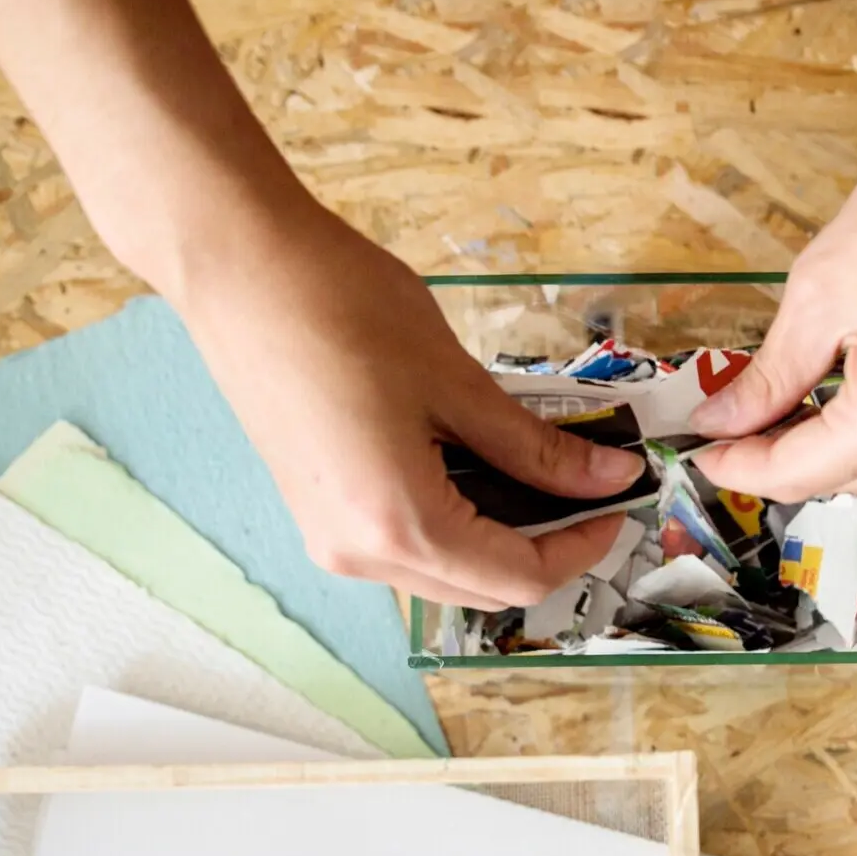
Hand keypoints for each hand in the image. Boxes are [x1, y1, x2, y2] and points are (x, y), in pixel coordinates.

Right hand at [178, 200, 641, 607]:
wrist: (238, 268)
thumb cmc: (345, 310)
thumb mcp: (457, 382)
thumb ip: (538, 447)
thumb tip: (609, 479)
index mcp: (399, 527)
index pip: (517, 577)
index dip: (581, 547)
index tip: (618, 501)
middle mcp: (361, 557)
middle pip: (481, 588)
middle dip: (545, 546)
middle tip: (588, 486)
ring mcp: (332, 541)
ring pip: (443, 572)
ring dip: (500, 536)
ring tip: (538, 470)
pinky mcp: (317, 515)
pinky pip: (405, 546)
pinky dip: (455, 522)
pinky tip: (477, 467)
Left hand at [690, 100, 856, 501]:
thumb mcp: (821, 294)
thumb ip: (768, 379)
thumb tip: (722, 422)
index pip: (794, 476)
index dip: (736, 465)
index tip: (699, 449)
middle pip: (835, 482)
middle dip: (777, 454)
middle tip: (731, 416)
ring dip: (828, 449)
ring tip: (792, 397)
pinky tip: (853, 396)